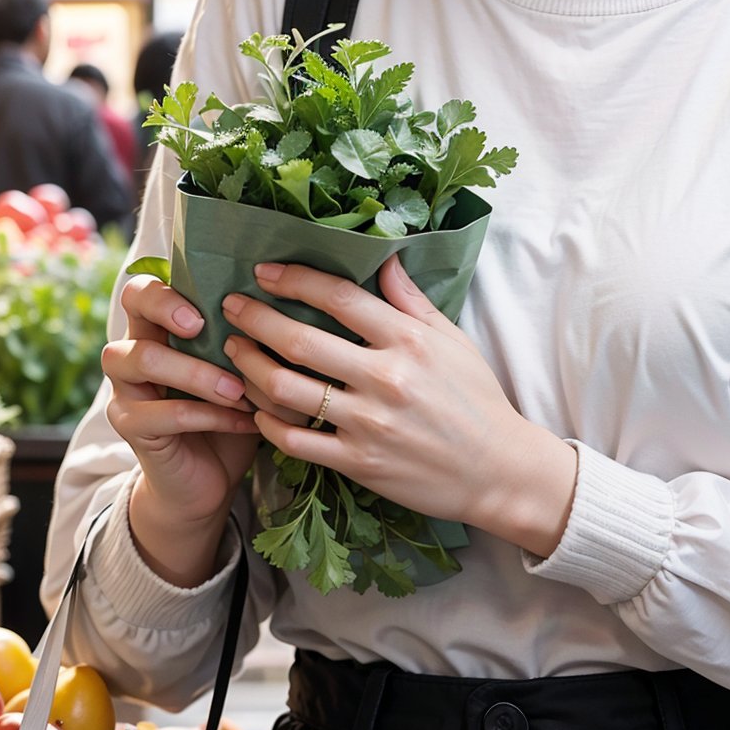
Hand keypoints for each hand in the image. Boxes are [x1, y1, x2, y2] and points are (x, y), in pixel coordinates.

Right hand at [101, 277, 259, 577]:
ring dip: (196, 371)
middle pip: (132, 304)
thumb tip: (307, 305)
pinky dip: (209, 415)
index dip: (172, 285)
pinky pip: (163, 413)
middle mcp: (134, 348)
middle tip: (202, 327)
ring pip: (143, 359)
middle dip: (167, 307)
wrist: (207, 482)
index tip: (216, 302)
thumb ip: (257, 340)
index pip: (147, 285)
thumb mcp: (246, 372)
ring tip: (238, 389)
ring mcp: (126, 387)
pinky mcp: (130, 426)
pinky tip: (245, 421)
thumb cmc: (233, 414)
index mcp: (161, 326)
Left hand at [220, 254, 578, 556]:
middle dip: (254, 318)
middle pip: (299, 340)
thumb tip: (384, 258)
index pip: (338, 297)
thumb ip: (412, 300)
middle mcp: (385, 378)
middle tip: (231, 306)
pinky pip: (296, 440)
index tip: (263, 271)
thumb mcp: (453, 341)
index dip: (294, 279)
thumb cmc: (476, 400)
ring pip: (287, 389)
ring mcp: (368, 423)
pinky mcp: (359, 463)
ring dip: (249, 366)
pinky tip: (257, 408)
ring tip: (234, 351)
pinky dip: (267, 422)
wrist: (498, 471)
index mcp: (408, 341)